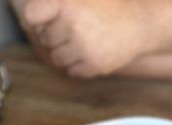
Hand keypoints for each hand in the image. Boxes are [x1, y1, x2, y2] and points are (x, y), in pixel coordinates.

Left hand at [22, 0, 153, 77]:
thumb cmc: (108, 8)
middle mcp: (72, 24)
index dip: (38, 20)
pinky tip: (92, 54)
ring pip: (57, 58)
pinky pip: (72, 71)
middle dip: (57, 37)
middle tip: (77, 30)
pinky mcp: (93, 66)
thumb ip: (57, 6)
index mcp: (67, 2)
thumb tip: (31, 23)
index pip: (32, 16)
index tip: (47, 21)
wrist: (139, 24)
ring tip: (85, 43)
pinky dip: (79, 66)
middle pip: (45, 39)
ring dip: (67, 53)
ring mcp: (83, 47)